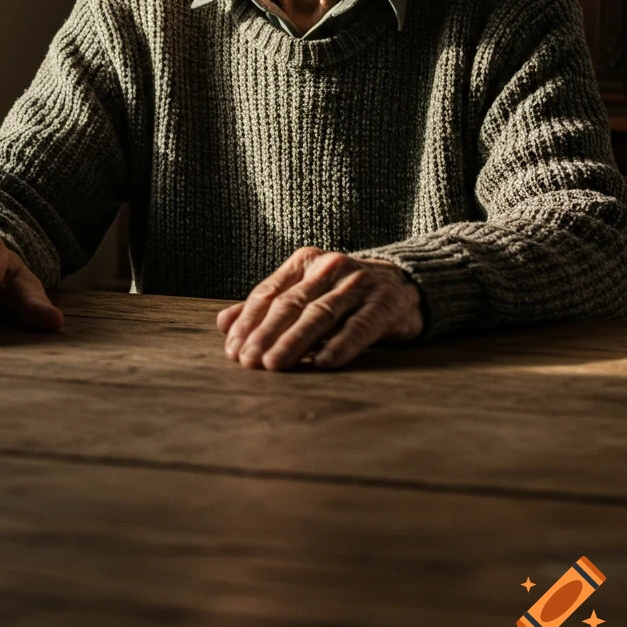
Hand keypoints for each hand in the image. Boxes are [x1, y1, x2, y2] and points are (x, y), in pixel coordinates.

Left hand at [216, 247, 423, 370]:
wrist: (403, 284)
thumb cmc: (342, 294)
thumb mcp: (304, 293)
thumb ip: (266, 307)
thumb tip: (224, 323)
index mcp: (305, 261)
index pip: (269, 292)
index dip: (249, 321)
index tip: (233, 349)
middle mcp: (330, 267)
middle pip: (291, 303)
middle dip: (265, 334)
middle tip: (247, 361)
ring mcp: (359, 284)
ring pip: (320, 314)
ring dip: (294, 342)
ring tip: (274, 364)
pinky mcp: (384, 303)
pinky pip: (359, 326)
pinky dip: (339, 345)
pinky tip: (321, 363)